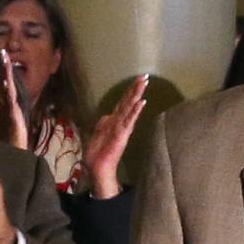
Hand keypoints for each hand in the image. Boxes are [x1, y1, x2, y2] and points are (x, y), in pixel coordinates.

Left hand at [83, 77, 149, 198]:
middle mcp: (120, 122)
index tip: (136, 79)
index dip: (129, 90)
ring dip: (137, 95)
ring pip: (130, 107)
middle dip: (136, 88)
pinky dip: (135, 111)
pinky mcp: (122, 134)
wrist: (98, 167)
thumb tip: (107, 115)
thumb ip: (103, 123)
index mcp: (114, 120)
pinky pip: (129, 120)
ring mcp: (122, 127)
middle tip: (145, 76)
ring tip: (144, 83)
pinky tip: (141, 102)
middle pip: (128, 101)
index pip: (123, 102)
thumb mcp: (98, 132)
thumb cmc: (98, 152)